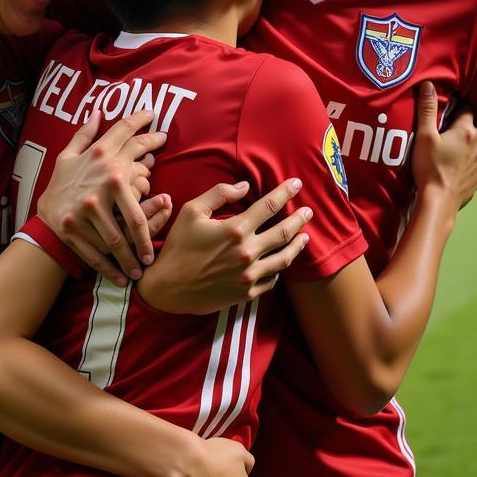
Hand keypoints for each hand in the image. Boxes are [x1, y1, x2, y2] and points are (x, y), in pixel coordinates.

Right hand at [37, 110, 166, 281]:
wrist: (37, 219)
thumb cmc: (59, 186)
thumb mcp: (68, 156)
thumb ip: (86, 135)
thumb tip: (99, 111)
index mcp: (99, 157)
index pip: (131, 140)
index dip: (149, 134)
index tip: (164, 135)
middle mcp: (100, 180)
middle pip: (140, 198)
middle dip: (156, 217)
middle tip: (164, 223)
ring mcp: (89, 208)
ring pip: (124, 234)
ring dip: (137, 253)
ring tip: (146, 263)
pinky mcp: (79, 232)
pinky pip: (104, 253)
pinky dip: (116, 268)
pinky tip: (127, 277)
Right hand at [139, 179, 311, 315]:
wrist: (168, 288)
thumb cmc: (178, 247)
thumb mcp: (191, 212)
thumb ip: (219, 195)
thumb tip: (244, 186)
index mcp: (235, 230)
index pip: (269, 206)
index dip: (285, 192)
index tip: (297, 184)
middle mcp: (247, 252)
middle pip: (284, 232)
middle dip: (300, 218)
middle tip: (309, 211)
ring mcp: (250, 275)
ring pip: (284, 259)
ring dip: (298, 245)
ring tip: (305, 236)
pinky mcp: (247, 293)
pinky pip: (272, 280)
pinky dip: (280, 269)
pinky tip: (282, 262)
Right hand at [411, 82, 476, 210]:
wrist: (439, 202)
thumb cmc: (430, 167)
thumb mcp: (424, 136)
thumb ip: (427, 109)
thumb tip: (428, 84)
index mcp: (467, 131)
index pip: (466, 108)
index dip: (454, 107)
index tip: (443, 111)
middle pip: (469, 129)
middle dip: (456, 129)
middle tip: (439, 134)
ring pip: (471, 148)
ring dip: (461, 147)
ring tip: (443, 153)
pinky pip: (471, 166)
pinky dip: (462, 165)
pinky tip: (448, 169)